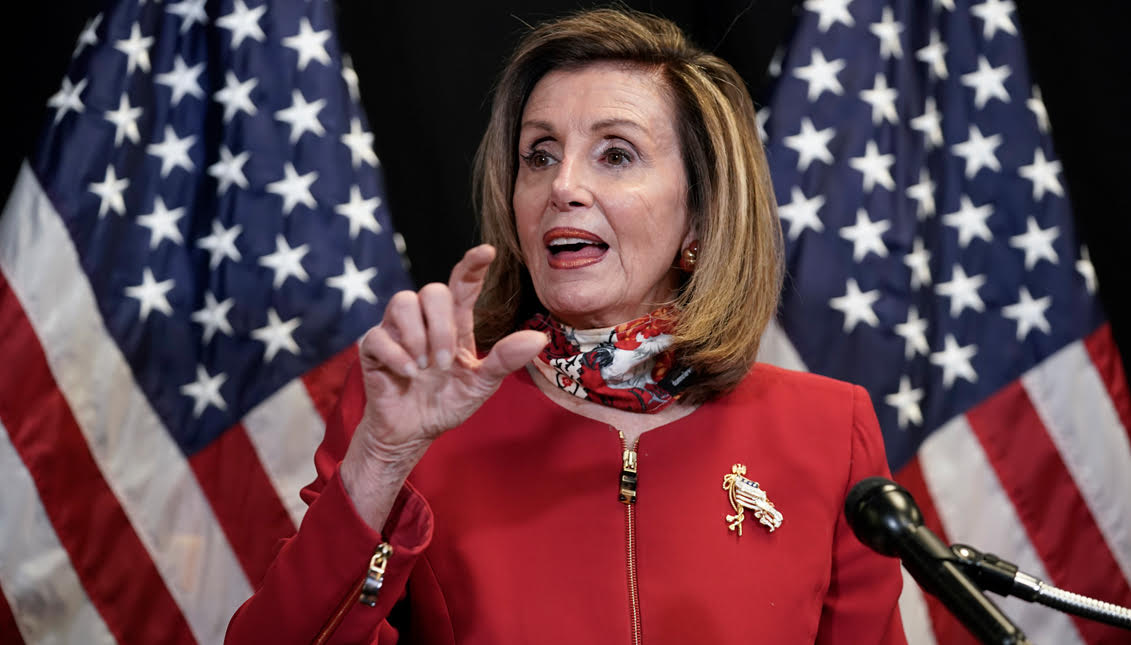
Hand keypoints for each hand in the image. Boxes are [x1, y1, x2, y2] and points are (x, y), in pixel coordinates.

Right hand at [349, 244, 547, 463]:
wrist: (414, 431)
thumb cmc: (448, 401)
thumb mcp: (482, 384)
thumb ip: (506, 360)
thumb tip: (538, 338)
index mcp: (455, 323)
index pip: (462, 283)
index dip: (472, 265)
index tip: (487, 252)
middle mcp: (425, 320)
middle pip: (432, 290)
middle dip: (441, 325)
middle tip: (445, 362)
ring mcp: (397, 331)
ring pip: (402, 301)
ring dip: (418, 336)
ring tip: (424, 367)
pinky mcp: (374, 348)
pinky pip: (379, 336)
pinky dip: (397, 356)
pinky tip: (409, 375)